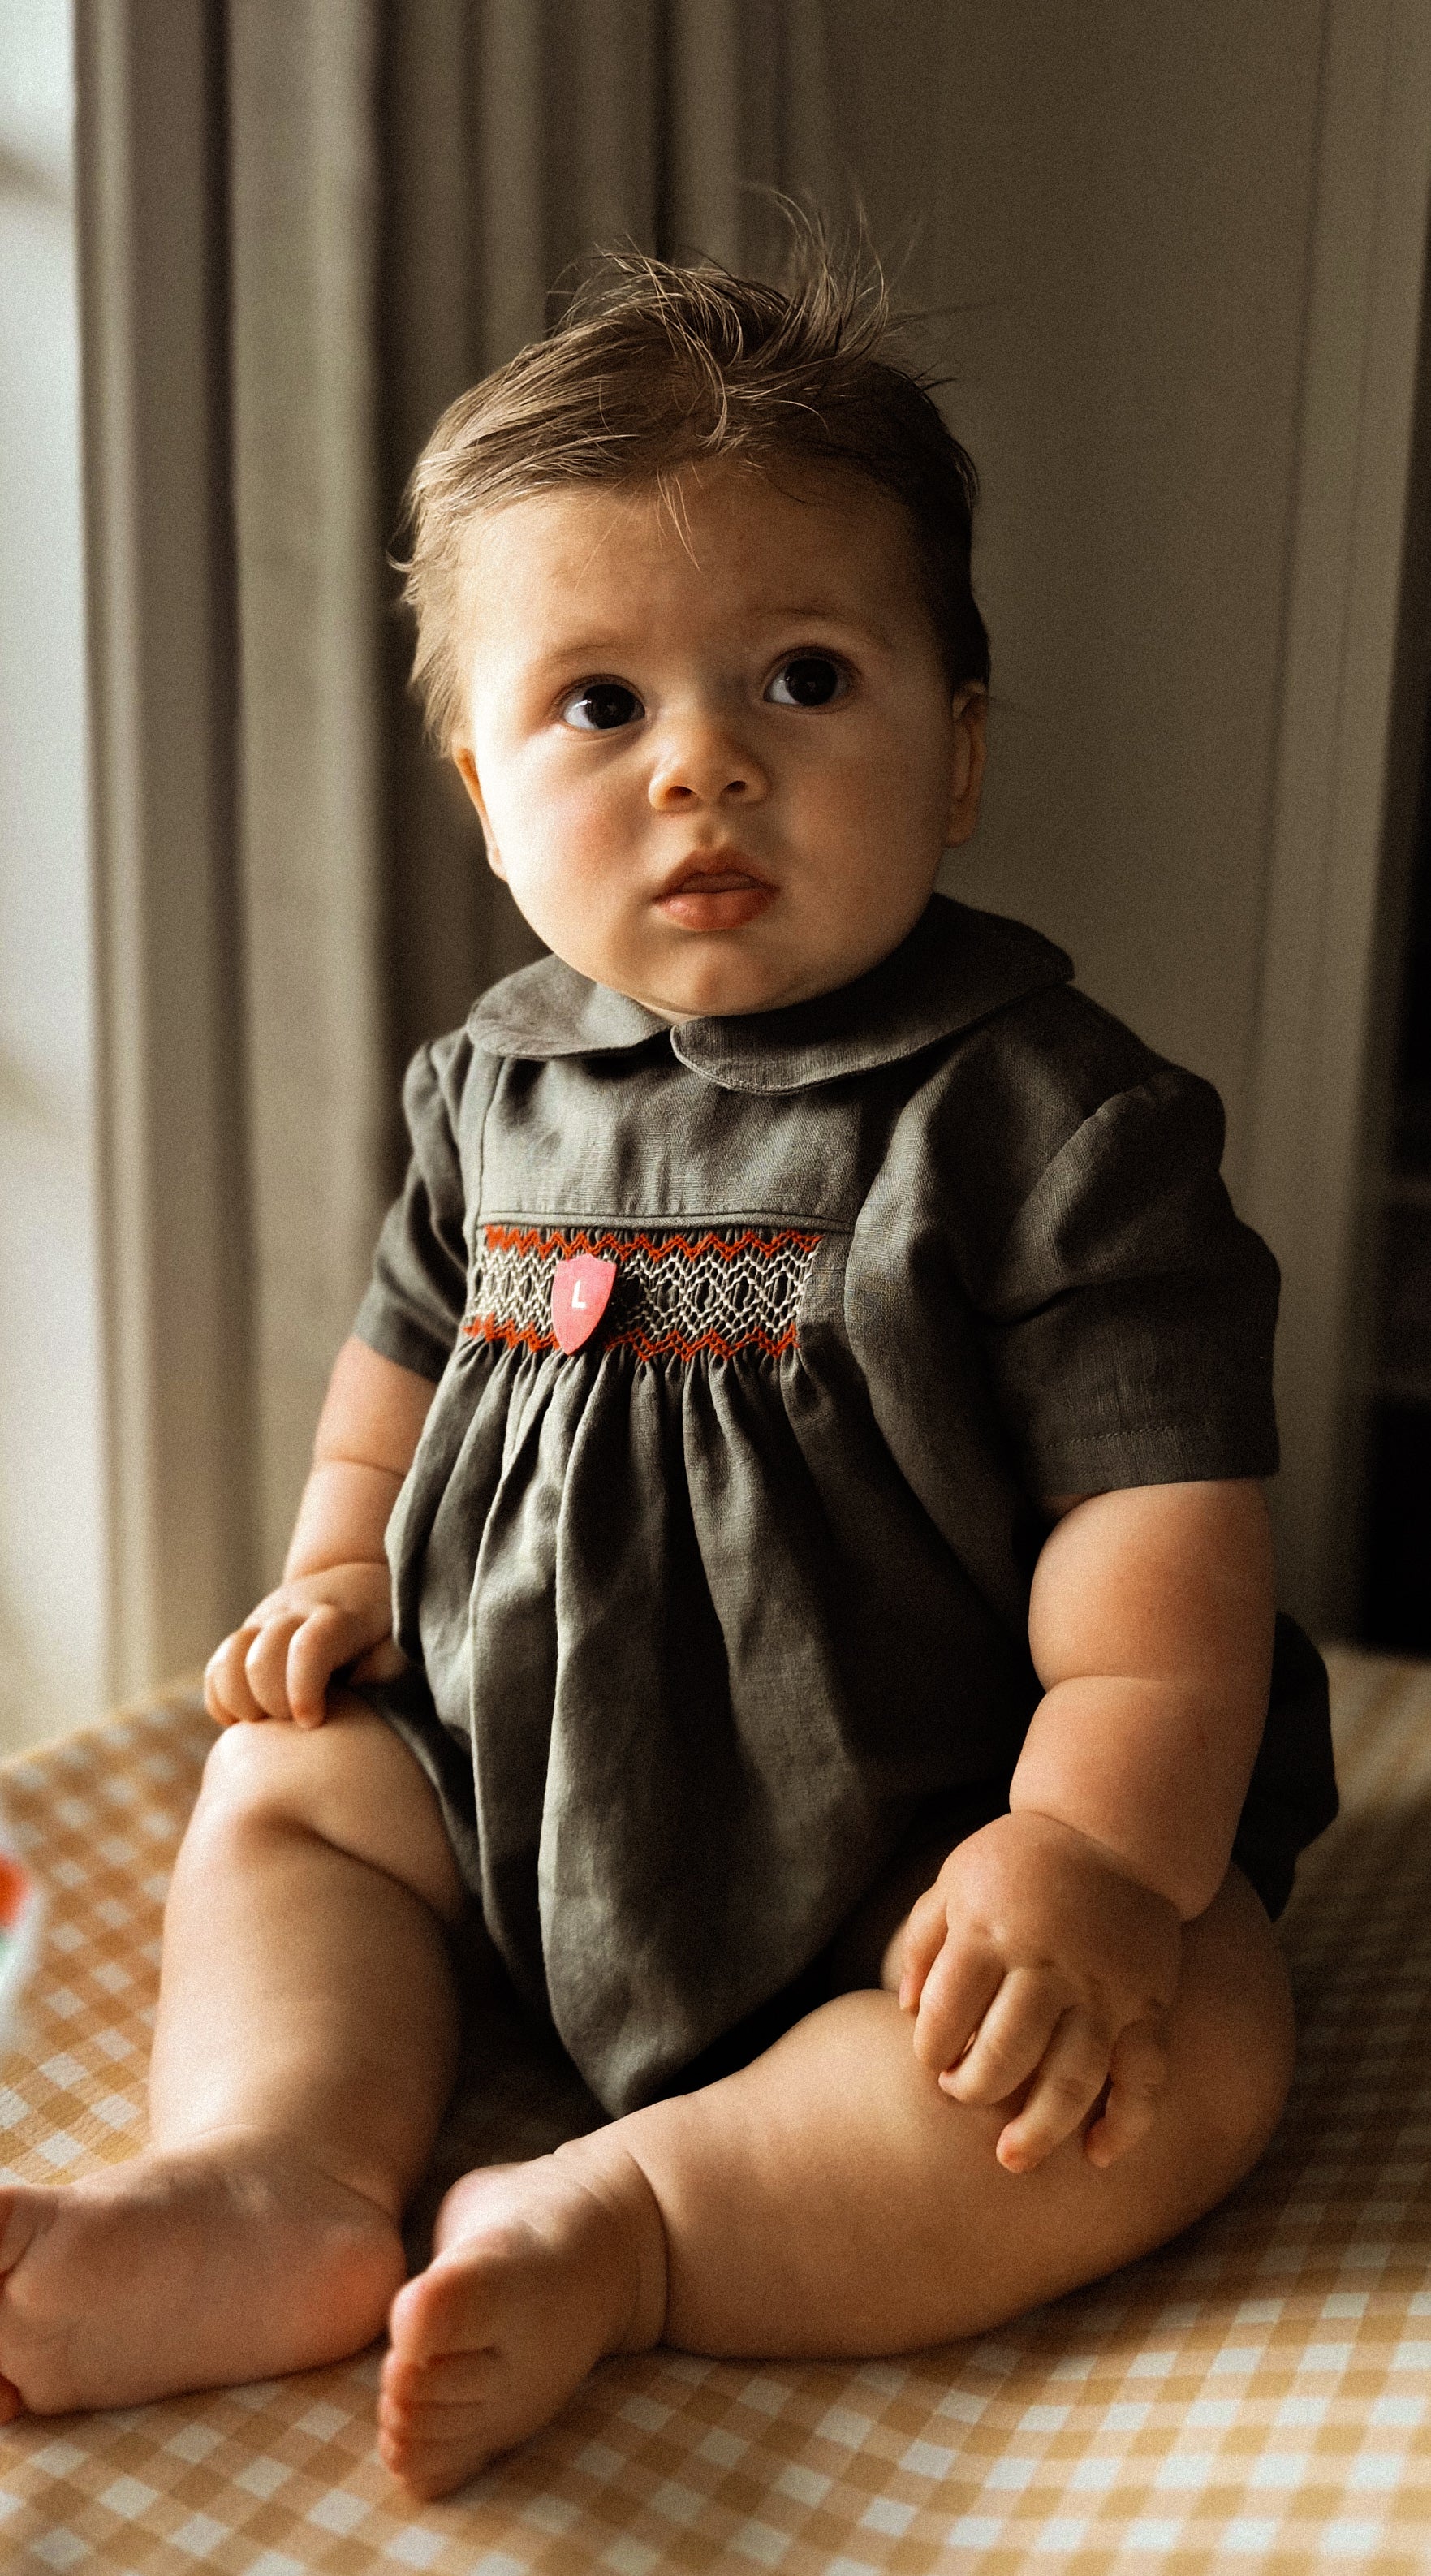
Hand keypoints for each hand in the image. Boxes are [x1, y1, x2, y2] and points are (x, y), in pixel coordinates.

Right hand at [204, 1562, 403, 1729]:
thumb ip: (385, 1667)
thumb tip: (356, 1691)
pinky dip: (222, 1701)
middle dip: (273, 1705)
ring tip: (270, 1723)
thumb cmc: (386, 1625)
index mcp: (338, 1617)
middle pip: (261, 1660)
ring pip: (228, 1661)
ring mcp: (263, 1622)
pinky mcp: (245, 1636)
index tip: (311, 1720)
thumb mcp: (400, 1641)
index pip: (309, 1647)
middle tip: (299, 1724)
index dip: (303, 1689)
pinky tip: (247, 1720)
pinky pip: (216, 1670)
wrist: (357, 1582)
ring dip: (241, 1703)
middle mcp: (293, 1614)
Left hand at [898, 1809, 1181, 2172]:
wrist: (1112, 1832)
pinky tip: (1096, 2155)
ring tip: (1011, 2158)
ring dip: (1040, 2129)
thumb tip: (907, 2011)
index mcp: (992, 1929)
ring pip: (1072, 2079)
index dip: (931, 2050)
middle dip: (974, 2088)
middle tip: (960, 2094)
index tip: (931, 2062)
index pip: (949, 2013)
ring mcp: (1104, 1989)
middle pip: (1006, 2053)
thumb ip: (923, 1940)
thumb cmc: (1019, 1861)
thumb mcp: (955, 1880)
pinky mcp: (1147, 2005)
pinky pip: (1143, 2075)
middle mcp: (1049, 1963)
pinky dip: (1125, 2122)